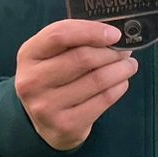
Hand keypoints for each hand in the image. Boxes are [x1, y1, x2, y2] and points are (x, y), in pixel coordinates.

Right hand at [14, 20, 136, 150]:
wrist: (44, 123)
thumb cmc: (53, 79)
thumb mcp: (51, 55)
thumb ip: (74, 40)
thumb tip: (113, 33)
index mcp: (28, 55)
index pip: (60, 35)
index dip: (91, 31)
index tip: (115, 34)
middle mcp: (32, 81)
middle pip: (83, 58)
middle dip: (111, 52)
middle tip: (125, 51)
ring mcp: (47, 106)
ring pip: (97, 79)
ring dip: (121, 69)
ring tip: (128, 65)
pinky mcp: (66, 125)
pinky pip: (103, 100)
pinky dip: (119, 87)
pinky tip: (122, 82)